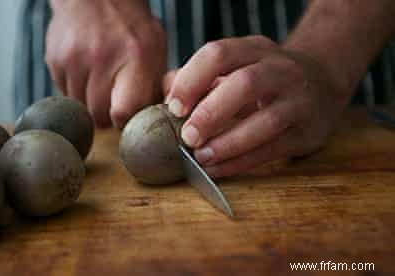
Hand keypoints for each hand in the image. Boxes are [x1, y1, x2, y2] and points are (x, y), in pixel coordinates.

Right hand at [46, 0, 166, 127]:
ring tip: (100, 81)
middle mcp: (102, 58)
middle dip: (107, 114)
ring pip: (79, 106)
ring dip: (90, 102)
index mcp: (135, 57)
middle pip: (98, 115)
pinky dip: (76, 89)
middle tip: (114, 100)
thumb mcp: (155, 49)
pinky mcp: (55, 60)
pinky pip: (64, 93)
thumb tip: (150, 120)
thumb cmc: (130, 26)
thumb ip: (153, 85)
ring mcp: (74, 59)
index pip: (123, 112)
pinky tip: (86, 71)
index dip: (124, 121)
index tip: (127, 117)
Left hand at [164, 36, 350, 177]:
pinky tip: (217, 170)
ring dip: (227, 143)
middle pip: (244, 84)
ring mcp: (299, 101)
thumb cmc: (265, 79)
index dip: (191, 80)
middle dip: (210, 113)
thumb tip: (165, 94)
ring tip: (201, 158)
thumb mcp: (237, 66)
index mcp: (255, 49)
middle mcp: (280, 70)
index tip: (172, 108)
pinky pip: (273, 150)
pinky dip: (241, 162)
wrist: (322, 83)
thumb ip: (200, 78)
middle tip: (186, 136)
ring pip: (265, 122)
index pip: (218, 55)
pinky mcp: (308, 132)